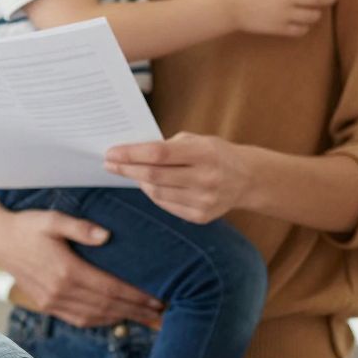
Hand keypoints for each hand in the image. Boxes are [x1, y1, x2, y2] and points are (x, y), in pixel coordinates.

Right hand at [0, 205, 162, 330]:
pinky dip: (100, 321)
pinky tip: (115, 318)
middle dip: (136, 311)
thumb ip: (80, 228)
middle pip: (107, 306)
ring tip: (144, 318)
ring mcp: (52, 301)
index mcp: (66, 271)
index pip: (110, 288)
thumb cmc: (28, 224)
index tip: (158, 299)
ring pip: (94, 317)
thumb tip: (106, 236)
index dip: (136, 296)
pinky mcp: (46, 305)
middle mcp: (60, 291)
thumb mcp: (52, 218)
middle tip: (161, 314)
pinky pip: (78, 319)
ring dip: (121, 318)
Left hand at [103, 132, 254, 221]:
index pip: (158, 154)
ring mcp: (204, 201)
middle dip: (127, 169)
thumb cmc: (214, 154)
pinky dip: (153, 194)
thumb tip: (131, 155)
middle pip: (154, 176)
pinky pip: (166, 205)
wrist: (247, 179)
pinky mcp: (201, 217)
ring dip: (139, 182)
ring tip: (130, 172)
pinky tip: (148, 185)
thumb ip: (167, 146)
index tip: (111, 153)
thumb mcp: (197, 140)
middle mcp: (206, 179)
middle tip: (109, 164)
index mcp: (205, 153)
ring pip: (157, 194)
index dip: (131, 154)